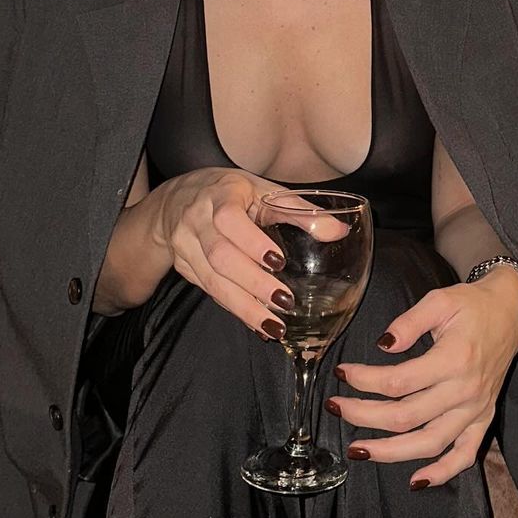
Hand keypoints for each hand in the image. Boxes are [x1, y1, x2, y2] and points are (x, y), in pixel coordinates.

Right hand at [152, 168, 302, 338]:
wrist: (177, 199)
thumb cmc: (231, 192)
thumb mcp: (262, 191)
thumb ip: (300, 211)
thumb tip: (339, 231)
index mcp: (220, 195)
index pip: (229, 219)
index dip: (252, 242)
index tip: (278, 262)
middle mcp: (196, 220)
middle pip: (220, 256)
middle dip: (252, 283)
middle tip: (284, 302)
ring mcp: (185, 246)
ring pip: (211, 281)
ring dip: (243, 306)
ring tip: (273, 326)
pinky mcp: (185, 268)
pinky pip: (210, 291)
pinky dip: (235, 309)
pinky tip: (257, 323)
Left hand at [328, 267, 517, 488]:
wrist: (510, 313)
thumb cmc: (471, 305)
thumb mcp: (439, 300)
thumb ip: (409, 322)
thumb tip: (382, 344)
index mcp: (454, 359)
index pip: (398, 382)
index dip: (364, 381)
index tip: (342, 373)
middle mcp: (465, 390)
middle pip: (406, 417)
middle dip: (363, 415)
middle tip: (336, 408)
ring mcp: (476, 409)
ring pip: (430, 443)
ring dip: (390, 453)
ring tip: (358, 450)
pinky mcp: (483, 418)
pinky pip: (465, 454)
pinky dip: (443, 473)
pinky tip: (416, 481)